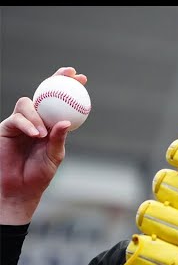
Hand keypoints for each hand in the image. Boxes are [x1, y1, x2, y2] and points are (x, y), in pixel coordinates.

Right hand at [0, 67, 86, 224]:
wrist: (19, 189)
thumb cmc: (39, 174)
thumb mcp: (54, 155)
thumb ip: (59, 138)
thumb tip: (65, 122)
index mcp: (51, 124)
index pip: (60, 101)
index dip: (69, 86)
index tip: (82, 78)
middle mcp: (36, 120)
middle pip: (43, 93)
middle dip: (55, 79)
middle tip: (68, 75)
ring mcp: (20, 123)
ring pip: (27, 105)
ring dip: (38, 116)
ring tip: (43, 134)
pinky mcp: (6, 128)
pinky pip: (16, 119)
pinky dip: (27, 124)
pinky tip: (36, 134)